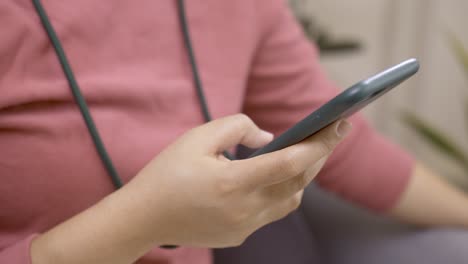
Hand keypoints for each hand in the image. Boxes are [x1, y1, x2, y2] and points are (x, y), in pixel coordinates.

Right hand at [125, 114, 351, 247]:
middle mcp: (244, 210)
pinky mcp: (239, 236)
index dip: (318, 143)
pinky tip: (274, 179)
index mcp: (233, 183)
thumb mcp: (199, 137)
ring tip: (306, 155)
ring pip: (289, 201)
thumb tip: (269, 137)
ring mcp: (243, 227)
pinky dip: (280, 193)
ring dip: (301, 178)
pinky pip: (271, 213)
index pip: (290, 163)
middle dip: (318, 157)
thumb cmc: (167, 173)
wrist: (143, 217)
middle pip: (298, 183)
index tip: (339, 126)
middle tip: (329, 136)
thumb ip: (238, 128)